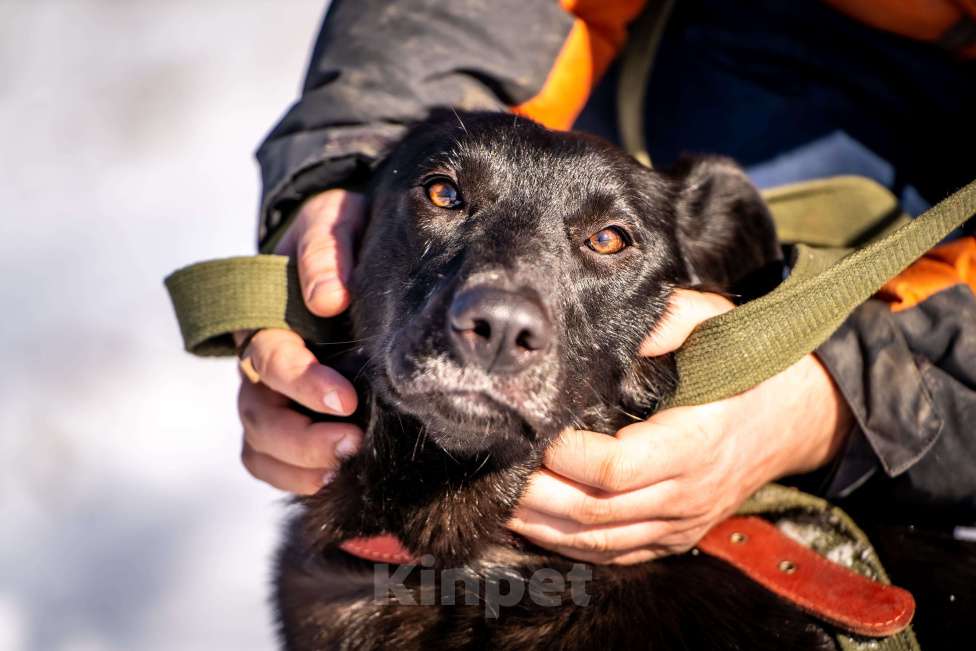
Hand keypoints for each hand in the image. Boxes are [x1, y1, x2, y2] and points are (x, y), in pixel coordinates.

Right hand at [237, 189, 366, 493]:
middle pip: (258, 414)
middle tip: (352, 444)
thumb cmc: (340, 232)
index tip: (347, 400)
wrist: (344, 243)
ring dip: (297, 466)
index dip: (303, 383)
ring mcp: (268, 391)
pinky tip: (333, 480)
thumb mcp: (336, 221)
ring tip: (344, 470)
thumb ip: (327, 250)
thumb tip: (326, 300)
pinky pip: (268, 459)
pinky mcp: (286, 413)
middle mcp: (258, 359)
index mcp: (263, 316)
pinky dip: (292, 477)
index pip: (271, 358)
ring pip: (259, 444)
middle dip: (302, 438)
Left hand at [507, 289, 852, 563]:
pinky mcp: (679, 534)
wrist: (798, 415)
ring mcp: (683, 521)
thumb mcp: (716, 325)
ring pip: (601, 542)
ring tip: (499, 506)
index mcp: (694, 443)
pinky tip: (537, 528)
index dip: (564, 458)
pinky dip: (573, 547)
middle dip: (537, 498)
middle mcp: (687, 493)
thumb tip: (620, 324)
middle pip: (596, 513)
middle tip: (494, 476)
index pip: (614, 468)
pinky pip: (618, 554)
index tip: (533, 433)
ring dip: (545, 528)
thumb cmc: (750, 365)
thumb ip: (669, 319)